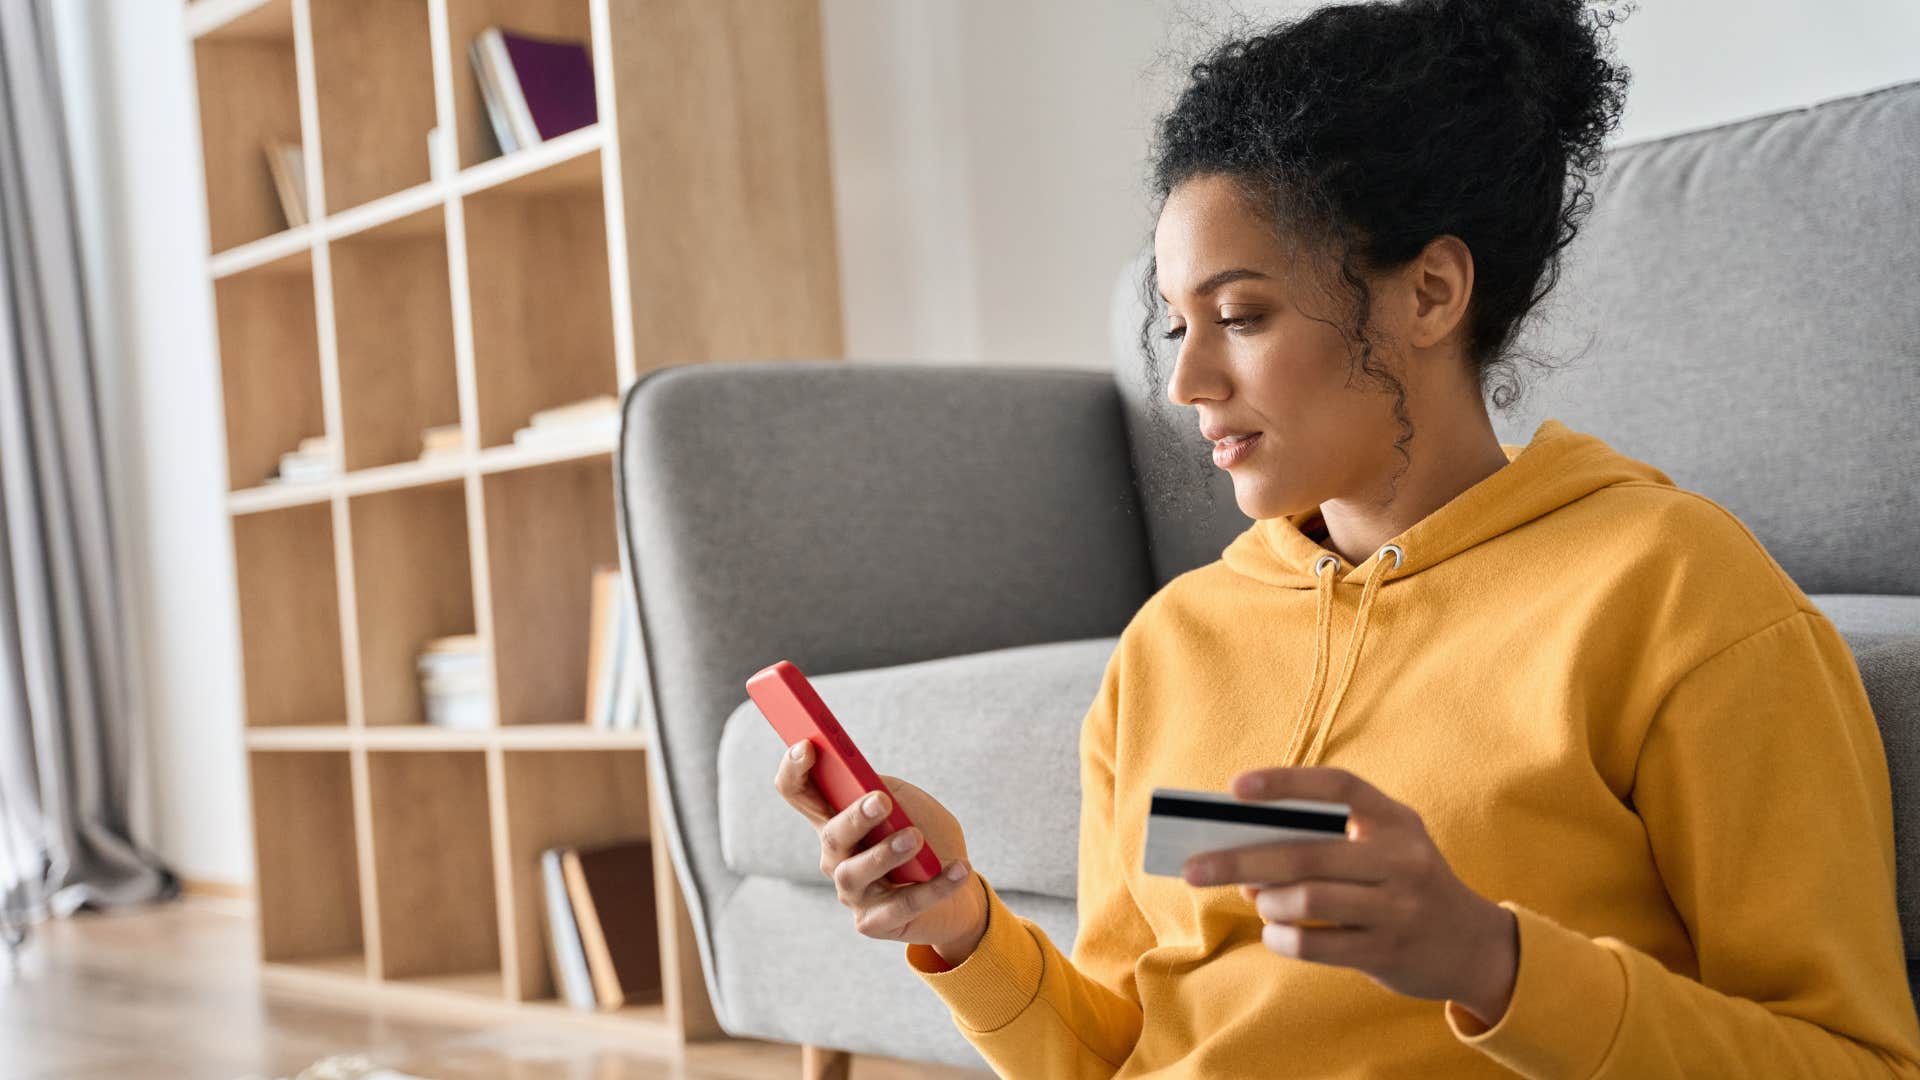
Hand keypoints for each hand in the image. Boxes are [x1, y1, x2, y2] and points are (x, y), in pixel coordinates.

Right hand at [772, 740, 986, 962]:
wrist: (960, 890)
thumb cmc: (929, 839)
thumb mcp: (910, 804)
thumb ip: (887, 790)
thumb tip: (870, 785)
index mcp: (837, 820)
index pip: (798, 792)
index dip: (794, 770)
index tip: (807, 746)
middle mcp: (836, 857)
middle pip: (831, 835)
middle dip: (854, 818)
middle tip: (880, 801)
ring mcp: (852, 893)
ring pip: (855, 873)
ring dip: (885, 853)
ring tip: (915, 838)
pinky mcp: (874, 922)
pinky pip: (902, 904)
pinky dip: (934, 886)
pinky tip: (959, 868)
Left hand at [1182, 766, 1518, 1026]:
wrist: (1473, 946)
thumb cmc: (1405, 885)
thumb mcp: (1383, 848)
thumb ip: (1325, 841)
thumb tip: (1244, 851)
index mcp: (1396, 820)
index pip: (1338, 786)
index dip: (1286, 782)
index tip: (1234, 788)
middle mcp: (1401, 859)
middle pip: (1306, 852)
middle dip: (1240, 859)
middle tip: (1194, 868)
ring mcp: (1398, 908)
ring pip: (1308, 899)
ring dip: (1268, 901)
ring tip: (1258, 900)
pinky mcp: (1388, 951)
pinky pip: (1316, 944)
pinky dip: (1283, 938)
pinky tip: (1275, 933)